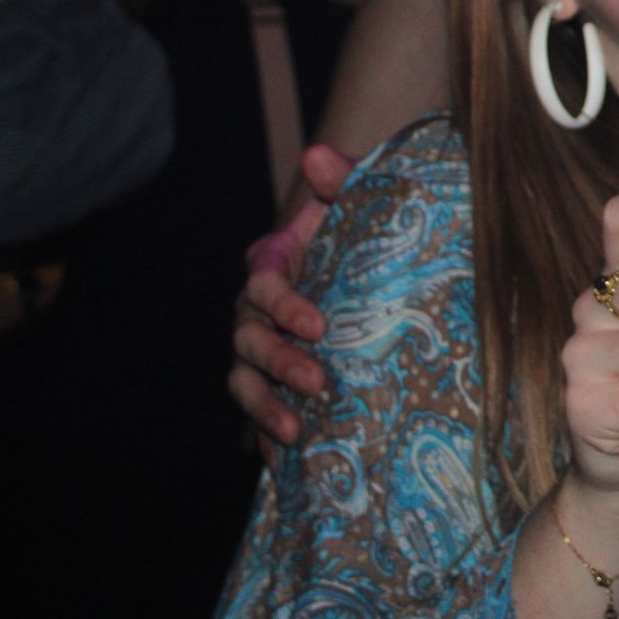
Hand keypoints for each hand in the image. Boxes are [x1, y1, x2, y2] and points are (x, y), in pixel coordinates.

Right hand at [229, 144, 355, 453]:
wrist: (375, 268)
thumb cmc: (365, 233)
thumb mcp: (362, 203)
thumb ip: (345, 179)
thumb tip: (316, 154)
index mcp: (273, 264)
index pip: (263, 284)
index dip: (284, 306)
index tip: (319, 325)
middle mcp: (257, 310)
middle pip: (249, 339)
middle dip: (278, 364)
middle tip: (319, 384)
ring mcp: (260, 350)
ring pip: (243, 381)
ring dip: (263, 408)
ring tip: (294, 433)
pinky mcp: (273, 384)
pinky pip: (256, 415)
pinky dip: (265, 438)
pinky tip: (285, 464)